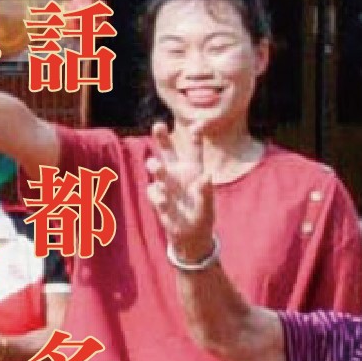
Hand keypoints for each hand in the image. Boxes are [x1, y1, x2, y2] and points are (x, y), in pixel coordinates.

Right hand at [144, 120, 216, 265]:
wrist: (189, 236)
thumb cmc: (202, 217)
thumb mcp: (207, 207)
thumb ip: (206, 192)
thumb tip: (206, 176)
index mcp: (194, 172)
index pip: (195, 151)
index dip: (195, 138)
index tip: (197, 124)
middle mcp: (178, 174)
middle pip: (169, 152)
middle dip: (163, 138)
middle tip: (158, 125)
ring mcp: (166, 185)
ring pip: (157, 168)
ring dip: (156, 166)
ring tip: (155, 166)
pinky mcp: (157, 198)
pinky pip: (154, 191)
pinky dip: (158, 196)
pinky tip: (165, 204)